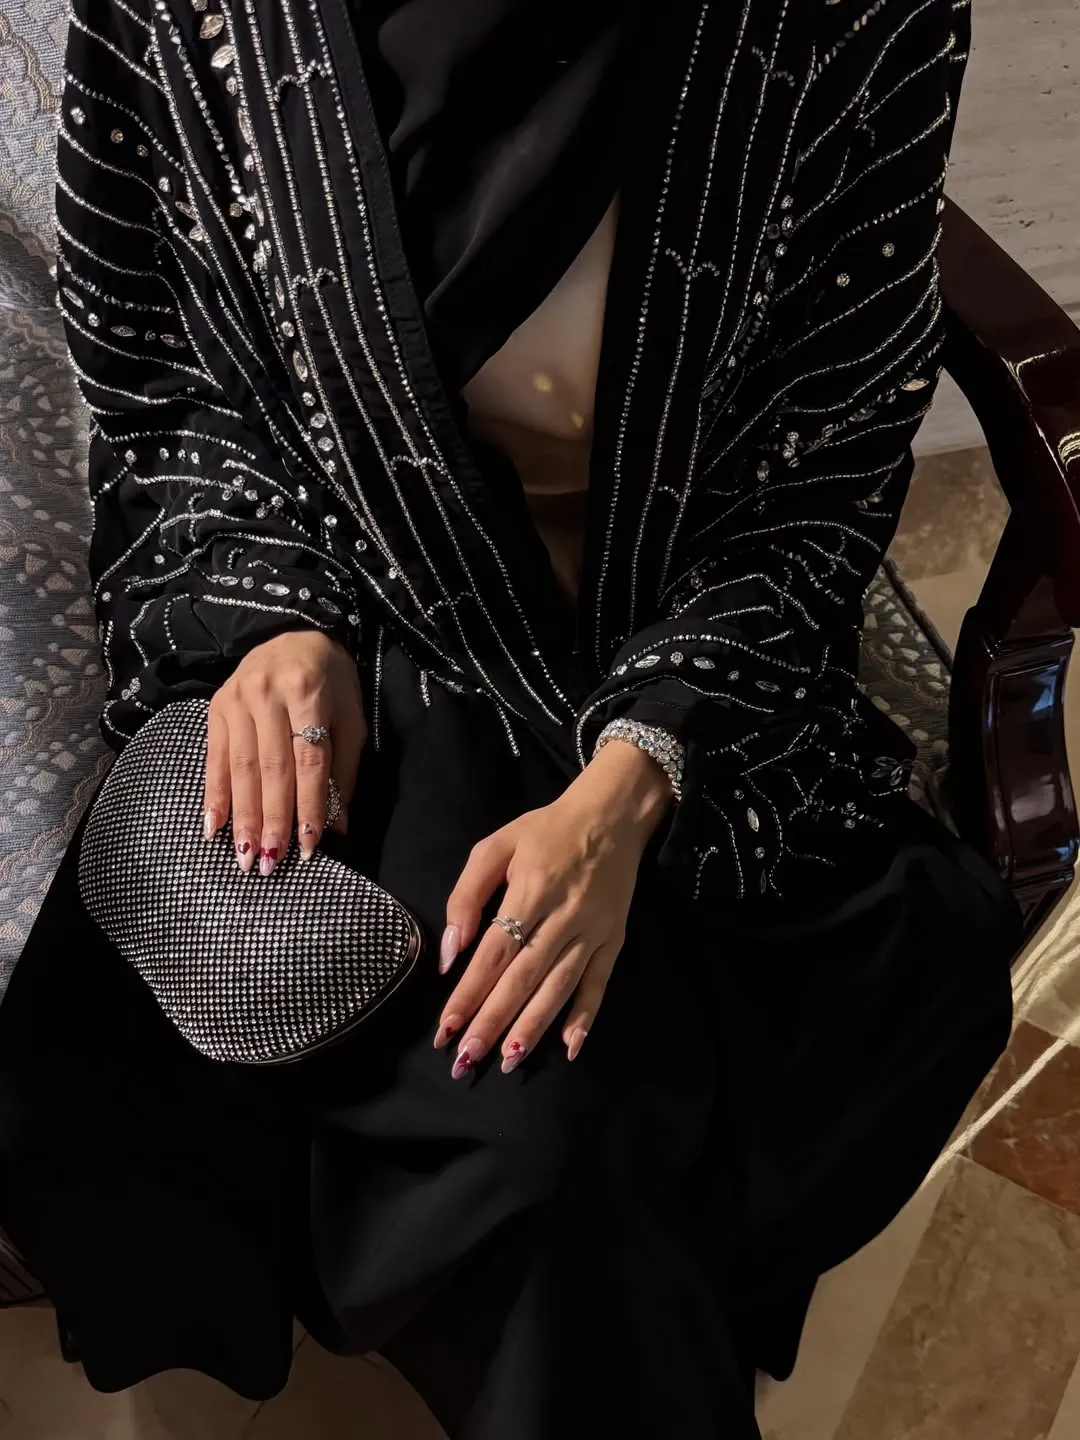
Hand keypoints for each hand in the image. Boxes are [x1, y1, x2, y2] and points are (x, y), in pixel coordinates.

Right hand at [202, 629, 365, 874]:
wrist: (294, 631)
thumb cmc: (332, 681)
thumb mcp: (350, 717)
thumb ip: (343, 770)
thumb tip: (337, 827)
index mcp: (308, 692)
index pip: (308, 760)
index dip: (309, 805)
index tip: (310, 847)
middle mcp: (267, 694)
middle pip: (271, 768)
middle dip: (271, 820)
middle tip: (271, 863)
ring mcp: (237, 699)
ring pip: (241, 768)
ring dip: (242, 817)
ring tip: (245, 856)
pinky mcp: (216, 708)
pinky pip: (214, 758)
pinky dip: (215, 795)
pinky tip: (214, 827)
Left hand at [434, 740, 672, 1076]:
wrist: (612, 816)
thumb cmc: (545, 831)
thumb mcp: (496, 846)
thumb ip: (467, 895)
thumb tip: (451, 953)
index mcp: (530, 891)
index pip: (494, 953)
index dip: (469, 993)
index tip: (446, 1028)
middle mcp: (563, 917)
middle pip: (524, 978)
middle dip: (493, 1021)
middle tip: (467, 1060)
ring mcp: (593, 932)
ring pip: (559, 987)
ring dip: (534, 1027)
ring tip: (508, 1060)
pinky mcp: (615, 940)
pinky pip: (599, 984)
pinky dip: (586, 1017)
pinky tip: (569, 1047)